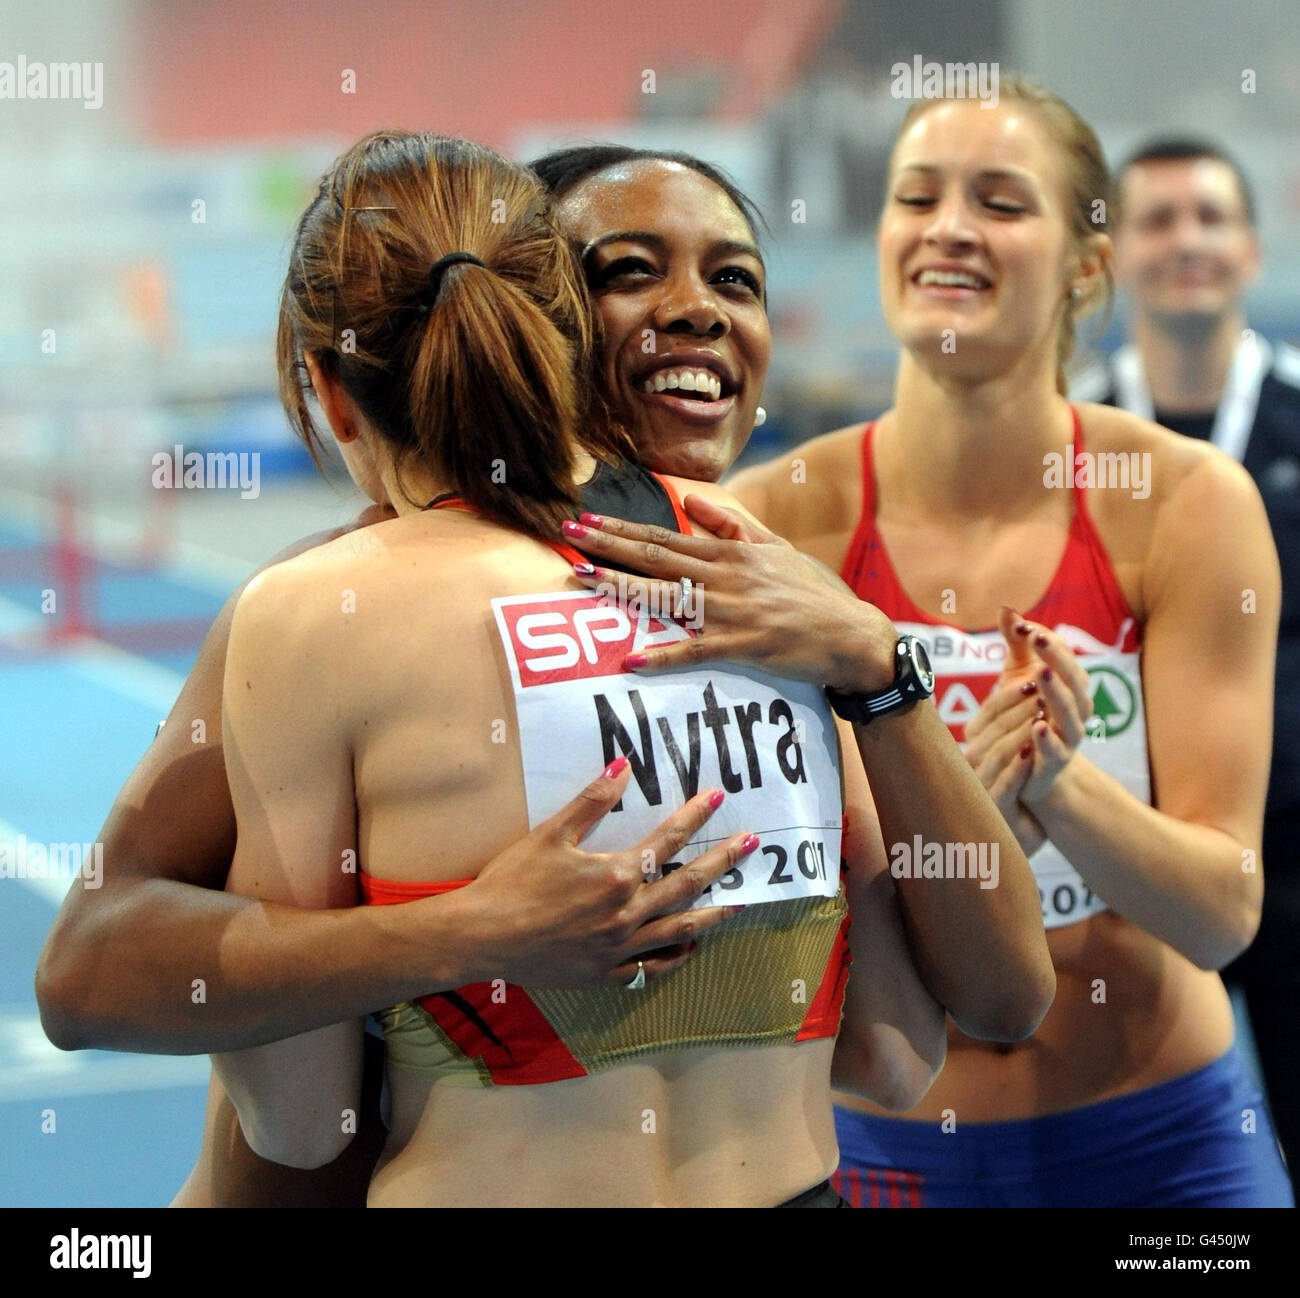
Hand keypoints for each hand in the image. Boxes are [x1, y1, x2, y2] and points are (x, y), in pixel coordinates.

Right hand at [452, 759, 759, 988]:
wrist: (481, 936)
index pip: (667, 839)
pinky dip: (674, 959)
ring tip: (738, 902)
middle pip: (686, 884)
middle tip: (750, 844)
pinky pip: (650, 968)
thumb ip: (591, 801)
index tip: (718, 798)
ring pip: (678, 930)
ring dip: (712, 914)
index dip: (695, 816)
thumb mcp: (550, 834)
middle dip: (722, 861)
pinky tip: (689, 949)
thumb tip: (622, 765)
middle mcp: (625, 913)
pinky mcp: (604, 973)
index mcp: (615, 876)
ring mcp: (618, 948)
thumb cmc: (511, 882)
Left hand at [563, 494, 897, 693]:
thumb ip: (730, 523)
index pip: (664, 535)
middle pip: (655, 557)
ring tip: (583, 577)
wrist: (849, 633)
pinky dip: (663, 656)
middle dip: (607, 544)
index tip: (585, 518)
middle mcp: (724, 576)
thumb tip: (690, 500)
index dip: (621, 527)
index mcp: (729, 553)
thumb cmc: (810, 592)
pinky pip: (695, 652)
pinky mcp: (743, 647)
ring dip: (621, 587)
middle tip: (567, 534)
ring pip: (666, 596)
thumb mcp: (773, 548)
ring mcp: (732, 612)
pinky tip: (631, 660)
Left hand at [964, 607, 1093, 843]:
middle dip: (1056, 657)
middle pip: (1073, 678)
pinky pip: (1056, 749)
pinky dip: (1048, 737)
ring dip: (1056, 692)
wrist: (1032, 770)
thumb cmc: (1028, 713)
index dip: (1045, 640)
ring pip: (1069, 712)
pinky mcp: (1056, 761)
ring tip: (1041, 674)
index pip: (1062, 655)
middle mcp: (1076, 707)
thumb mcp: (1019, 676)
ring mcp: (1069, 735)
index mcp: (1069, 683)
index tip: (1020, 625)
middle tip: (1037, 638)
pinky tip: (1036, 725)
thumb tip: (1007, 607)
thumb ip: (1017, 645)